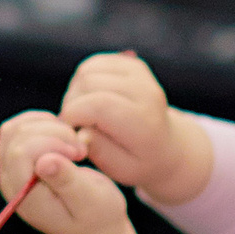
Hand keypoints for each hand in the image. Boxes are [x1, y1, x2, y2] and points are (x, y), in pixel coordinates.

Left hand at [0, 110, 131, 233]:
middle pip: (15, 136)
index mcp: (26, 196)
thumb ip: (67, 182)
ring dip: (46, 126)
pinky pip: (19, 128)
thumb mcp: (91, 202)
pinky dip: (43, 124)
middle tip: (80, 150)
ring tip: (72, 144)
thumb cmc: (97, 217)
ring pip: (13, 128)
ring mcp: (10, 170)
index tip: (79, 153)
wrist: (92, 228)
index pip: (20, 152)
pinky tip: (64, 139)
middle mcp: (11, 182)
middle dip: (52, 132)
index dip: (50, 142)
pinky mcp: (17, 160)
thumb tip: (44, 161)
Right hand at [57, 50, 210, 203]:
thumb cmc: (138, 161)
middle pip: (88, 83)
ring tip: (82, 113)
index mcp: (143, 121)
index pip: (98, 105)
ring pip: (87, 71)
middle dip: (72, 103)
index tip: (68, 130)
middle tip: (74, 124)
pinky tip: (90, 100)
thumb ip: (98, 150)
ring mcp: (140, 75)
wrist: (166, 147)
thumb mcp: (119, 168)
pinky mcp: (132, 65)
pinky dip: (84, 81)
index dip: (73, 115)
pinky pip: (93, 64)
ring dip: (75, 92)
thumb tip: (79, 132)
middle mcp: (145, 92)